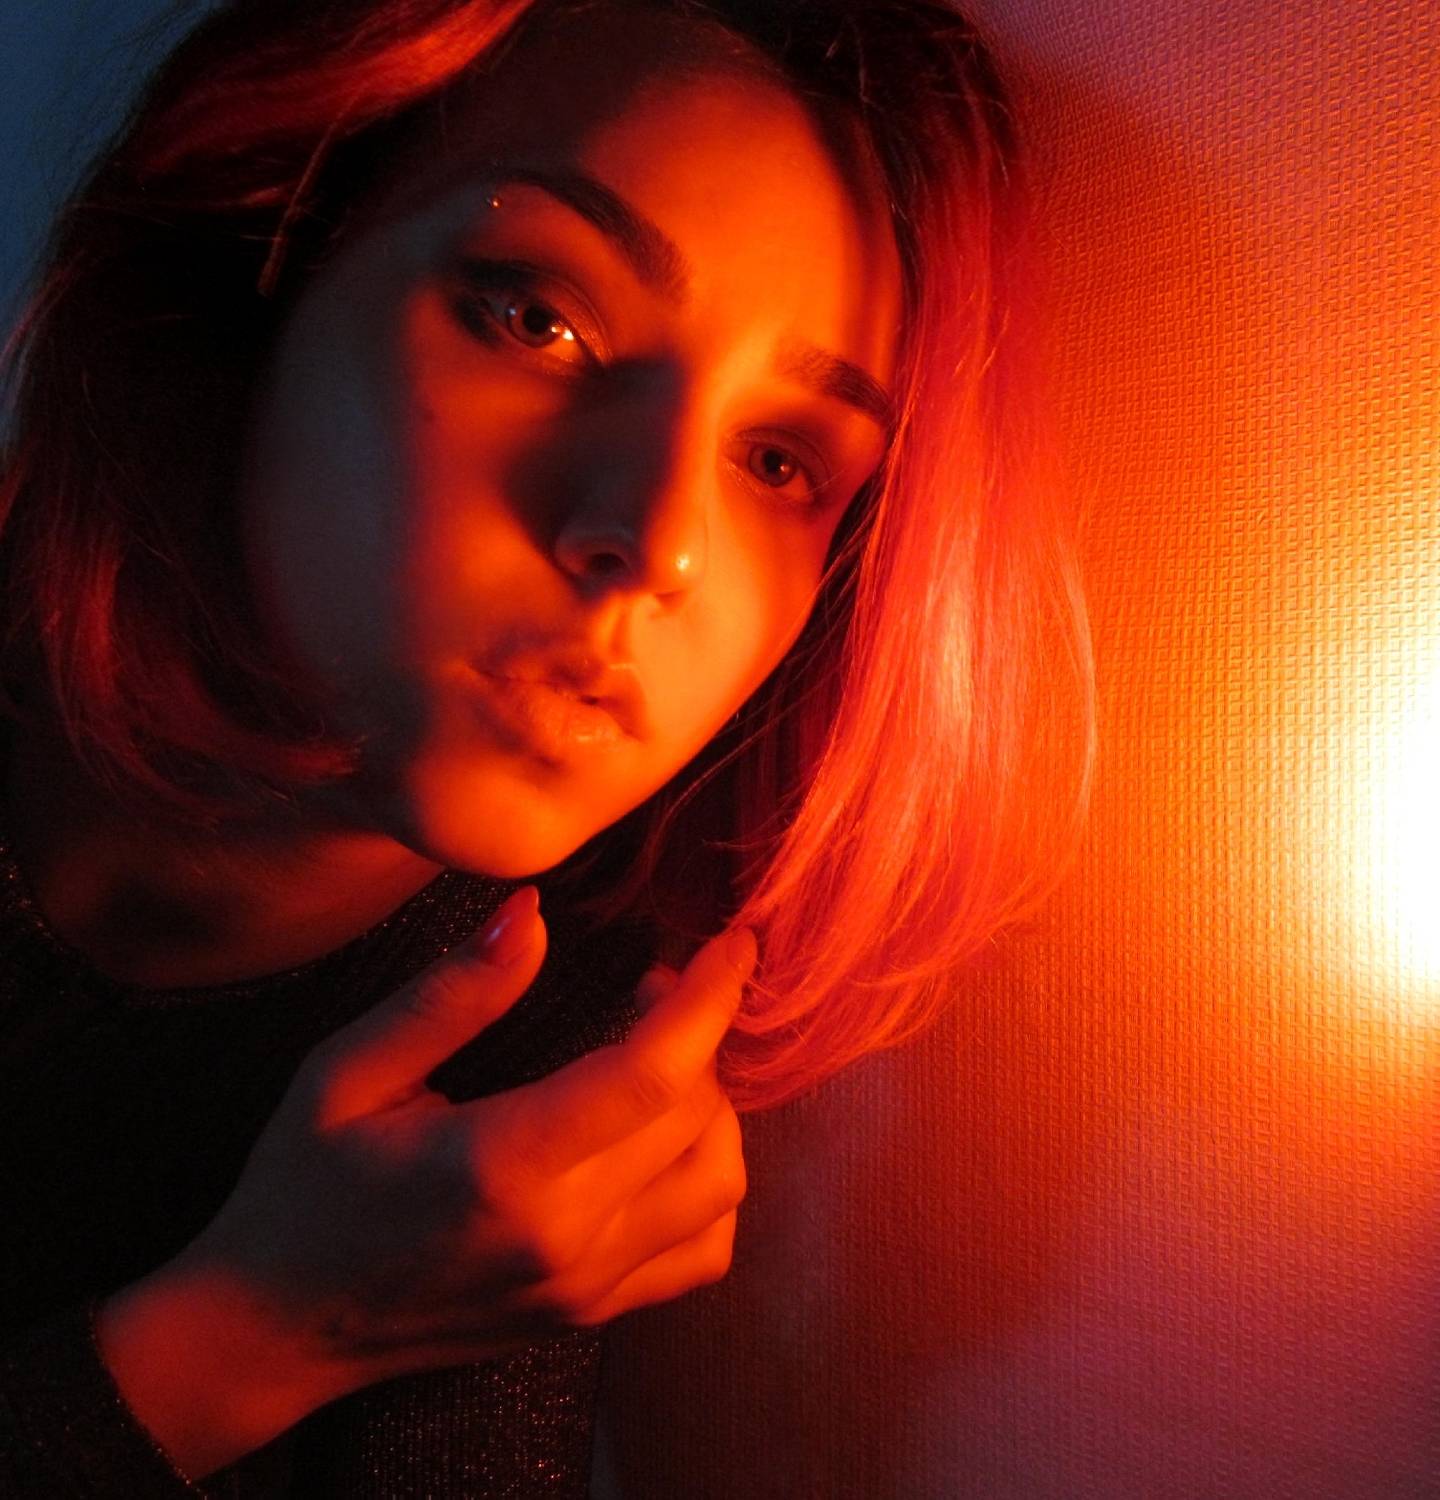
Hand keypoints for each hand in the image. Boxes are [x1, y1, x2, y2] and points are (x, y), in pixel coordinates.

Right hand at [176, 887, 755, 1397]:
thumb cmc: (303, 1188)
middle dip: (699, 1031)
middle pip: (698, 1118)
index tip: (733, 941)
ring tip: (659, 1060)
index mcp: (502, 1165)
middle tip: (648, 986)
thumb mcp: (346, 1072)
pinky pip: (703, 1252)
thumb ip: (451, 994)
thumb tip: (534, 913)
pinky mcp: (591, 1316)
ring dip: (715, 1108)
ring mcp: (585, 1288)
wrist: (275, 1330)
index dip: (710, 996)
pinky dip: (711, 1187)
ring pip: (720, 1186)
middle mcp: (564, 1236)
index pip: (653, 1072)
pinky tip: (661, 1143)